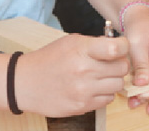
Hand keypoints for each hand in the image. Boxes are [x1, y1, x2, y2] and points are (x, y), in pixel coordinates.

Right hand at [14, 34, 129, 116]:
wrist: (24, 83)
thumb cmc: (49, 59)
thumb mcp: (70, 41)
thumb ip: (95, 43)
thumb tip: (118, 47)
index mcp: (82, 50)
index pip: (118, 48)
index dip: (124, 47)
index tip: (120, 47)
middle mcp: (84, 70)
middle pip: (122, 68)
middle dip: (119, 64)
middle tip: (110, 63)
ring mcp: (83, 91)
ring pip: (118, 85)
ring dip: (113, 80)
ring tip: (100, 76)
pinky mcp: (82, 106)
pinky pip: (107, 99)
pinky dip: (104, 93)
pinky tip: (93, 87)